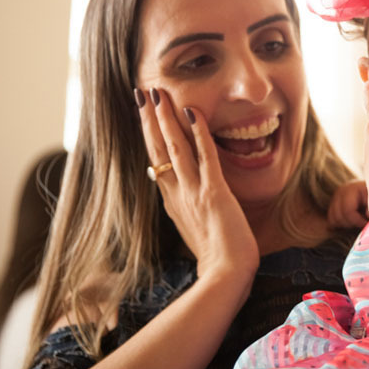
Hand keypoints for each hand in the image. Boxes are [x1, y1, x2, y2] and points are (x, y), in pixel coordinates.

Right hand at [137, 87, 258, 280]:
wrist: (226, 277)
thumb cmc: (217, 258)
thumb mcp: (193, 227)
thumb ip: (183, 205)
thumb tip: (171, 186)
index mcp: (172, 200)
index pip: (156, 159)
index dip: (148, 134)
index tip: (143, 112)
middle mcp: (177, 193)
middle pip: (158, 149)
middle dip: (149, 118)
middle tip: (142, 91)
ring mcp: (193, 192)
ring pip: (174, 148)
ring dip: (165, 118)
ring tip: (157, 93)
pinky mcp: (214, 193)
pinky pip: (205, 156)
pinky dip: (198, 132)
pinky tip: (192, 111)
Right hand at [327, 180, 368, 228]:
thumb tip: (366, 215)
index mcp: (352, 189)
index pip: (347, 211)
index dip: (357, 221)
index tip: (366, 224)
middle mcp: (340, 192)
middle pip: (339, 216)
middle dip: (351, 224)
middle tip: (362, 223)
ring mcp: (334, 198)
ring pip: (333, 220)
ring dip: (345, 225)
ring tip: (357, 221)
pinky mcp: (332, 205)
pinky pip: (331, 220)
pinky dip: (339, 225)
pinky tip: (350, 223)